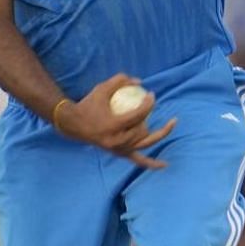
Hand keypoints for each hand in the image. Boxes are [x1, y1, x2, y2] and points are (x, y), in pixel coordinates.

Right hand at [57, 73, 176, 168]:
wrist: (73, 125)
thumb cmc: (88, 105)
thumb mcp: (101, 89)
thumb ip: (120, 81)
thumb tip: (140, 82)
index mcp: (112, 126)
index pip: (138, 116)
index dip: (149, 105)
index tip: (152, 95)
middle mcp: (117, 141)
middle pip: (143, 130)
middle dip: (148, 116)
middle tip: (150, 104)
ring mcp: (119, 150)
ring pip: (144, 144)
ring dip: (157, 133)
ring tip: (171, 122)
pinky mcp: (119, 154)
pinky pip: (138, 160)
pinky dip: (152, 164)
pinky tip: (165, 164)